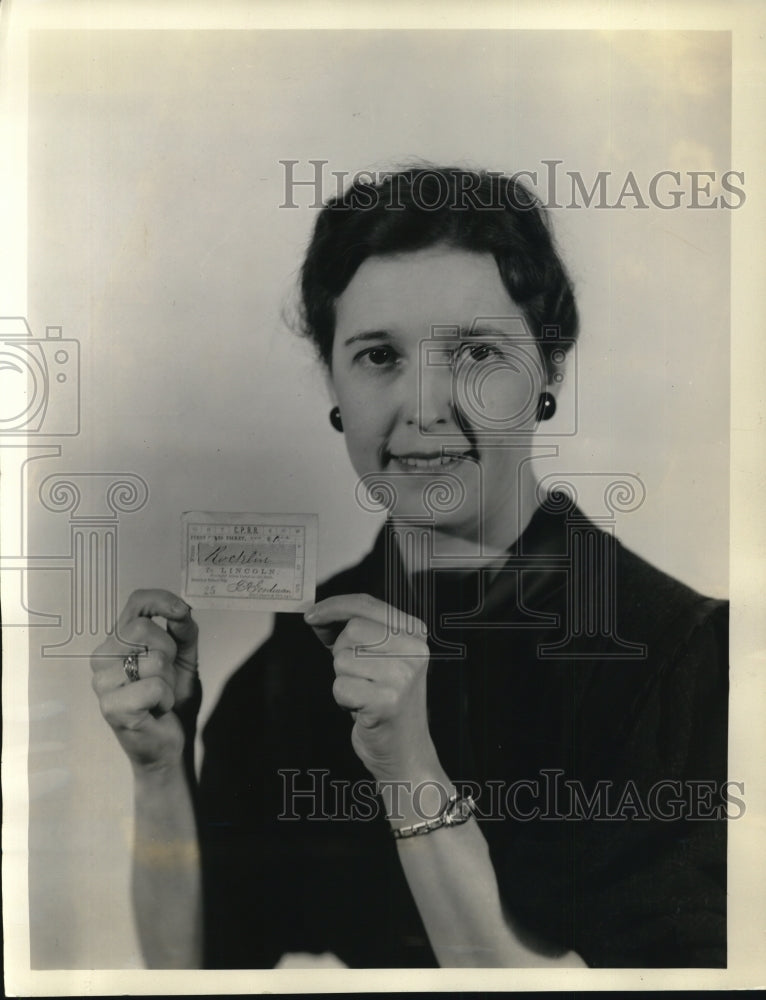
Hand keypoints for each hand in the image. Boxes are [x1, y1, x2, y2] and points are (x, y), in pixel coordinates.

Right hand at [91, 589, 199, 773]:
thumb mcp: (184, 658)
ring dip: (168, 681)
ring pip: (152, 660)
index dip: (161, 601)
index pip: (136, 602)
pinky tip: (155, 710)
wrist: (171, 742)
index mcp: (118, 640)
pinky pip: (154, 687)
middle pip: (143, 628)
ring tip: (158, 696)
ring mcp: (102, 682)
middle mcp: (103, 657)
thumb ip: (184, 630)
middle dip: (168, 652)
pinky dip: (165, 699)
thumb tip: (181, 611)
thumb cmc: (172, 699)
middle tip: (164, 676)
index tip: (182, 612)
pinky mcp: (111, 706)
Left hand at [305, 593, 436, 782]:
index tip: (311, 615)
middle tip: (359, 676)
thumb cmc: (385, 701)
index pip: (366, 605)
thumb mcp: (381, 657)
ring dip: (344, 680)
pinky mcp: (387, 701)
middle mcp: (414, 650)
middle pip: (351, 631)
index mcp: (414, 633)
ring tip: (365, 694)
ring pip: (343, 660)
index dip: (334, 606)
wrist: (406, 751)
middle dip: (343, 653)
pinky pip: (341, 687)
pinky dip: (344, 700)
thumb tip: (317, 615)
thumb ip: (356, 632)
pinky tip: (362, 709)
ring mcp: (402, 676)